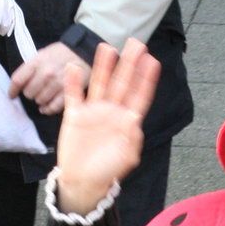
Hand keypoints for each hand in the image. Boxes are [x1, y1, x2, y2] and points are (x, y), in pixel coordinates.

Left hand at [11, 42, 94, 115]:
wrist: (82, 53)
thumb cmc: (59, 54)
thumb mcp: (42, 54)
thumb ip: (31, 68)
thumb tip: (20, 84)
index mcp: (37, 62)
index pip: (18, 79)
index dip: (12, 90)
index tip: (11, 95)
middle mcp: (46, 73)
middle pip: (28, 93)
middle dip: (29, 93)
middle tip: (34, 90)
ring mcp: (57, 84)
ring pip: (39, 101)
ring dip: (39, 100)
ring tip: (43, 96)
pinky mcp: (67, 92)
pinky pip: (53, 107)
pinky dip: (47, 109)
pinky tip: (46, 107)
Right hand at [54, 40, 160, 212]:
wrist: (84, 182)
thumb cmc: (109, 170)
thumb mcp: (127, 156)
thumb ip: (132, 137)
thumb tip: (134, 119)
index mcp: (127, 120)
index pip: (139, 95)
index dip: (146, 79)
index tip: (153, 61)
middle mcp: (112, 111)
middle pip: (122, 83)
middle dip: (129, 64)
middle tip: (136, 43)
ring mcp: (93, 111)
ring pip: (99, 83)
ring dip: (103, 66)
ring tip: (106, 47)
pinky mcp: (75, 116)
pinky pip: (73, 96)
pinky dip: (72, 83)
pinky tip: (72, 67)